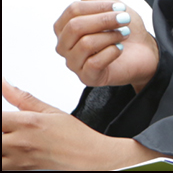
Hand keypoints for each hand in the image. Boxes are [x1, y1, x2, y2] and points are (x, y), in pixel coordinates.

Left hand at [1, 79, 157, 170]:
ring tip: (8, 137)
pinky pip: (1, 165)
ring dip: (0, 142)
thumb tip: (4, 83)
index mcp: (27, 122)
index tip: (4, 116)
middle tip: (7, 126)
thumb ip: (22, 97)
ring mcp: (17, 158)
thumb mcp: (50, 111)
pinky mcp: (18, 169)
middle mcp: (19, 141)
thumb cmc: (73, 135)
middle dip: (0, 129)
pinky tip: (9, 148)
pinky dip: (2, 156)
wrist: (88, 157)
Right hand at [46, 0, 157, 91]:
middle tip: (124, 20)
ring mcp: (74, 64)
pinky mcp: (88, 78)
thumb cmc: (124, 26)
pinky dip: (114, 51)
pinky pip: (96, 61)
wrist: (147, 49)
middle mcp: (64, 47)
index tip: (118, 7)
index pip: (72, 11)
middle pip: (77, 27)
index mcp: (64, 28)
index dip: (98, 7)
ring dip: (112, 35)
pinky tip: (120, 49)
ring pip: (86, 43)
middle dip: (106, 20)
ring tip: (122, 35)